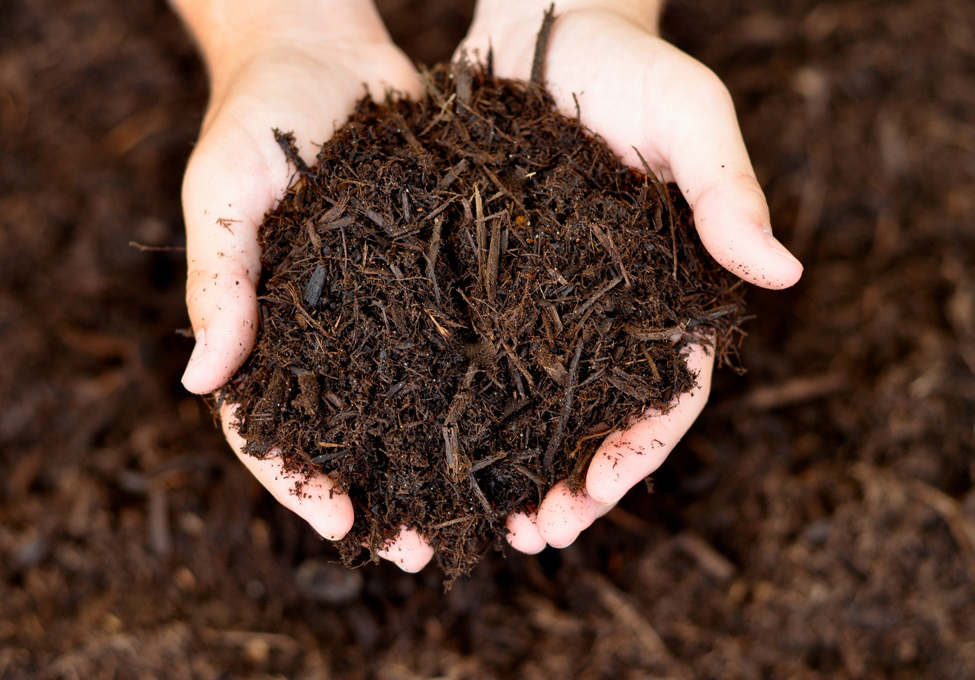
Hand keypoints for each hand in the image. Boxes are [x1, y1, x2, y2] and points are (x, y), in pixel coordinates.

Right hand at [175, 0, 431, 569]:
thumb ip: (219, 279)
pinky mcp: (434, 277)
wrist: (324, 49)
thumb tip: (201, 382)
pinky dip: (478, 391)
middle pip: (349, 436)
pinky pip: (454, 343)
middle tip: (427, 551)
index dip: (298, 481)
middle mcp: (326, 332)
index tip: (341, 521)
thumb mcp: (225, 191)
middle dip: (383, 497)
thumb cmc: (257, 115)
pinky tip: (519, 428)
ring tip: (484, 515)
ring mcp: (381, 310)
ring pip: (407, 405)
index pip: (269, 426)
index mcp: (264, 326)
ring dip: (437, 466)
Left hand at [460, 0, 803, 551]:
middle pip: (598, 419)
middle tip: (532, 538)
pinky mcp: (486, 283)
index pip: (667, 394)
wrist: (544, 26)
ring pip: (536, 406)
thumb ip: (727, 188)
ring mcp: (545, 304)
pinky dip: (464, 410)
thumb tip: (783, 272)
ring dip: (514, 468)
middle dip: (571, 485)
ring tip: (483, 522)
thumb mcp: (689, 115)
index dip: (635, 454)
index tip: (592, 501)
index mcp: (669, 290)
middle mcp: (608, 312)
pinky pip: (475, 357)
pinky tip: (428, 448)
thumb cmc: (628, 66)